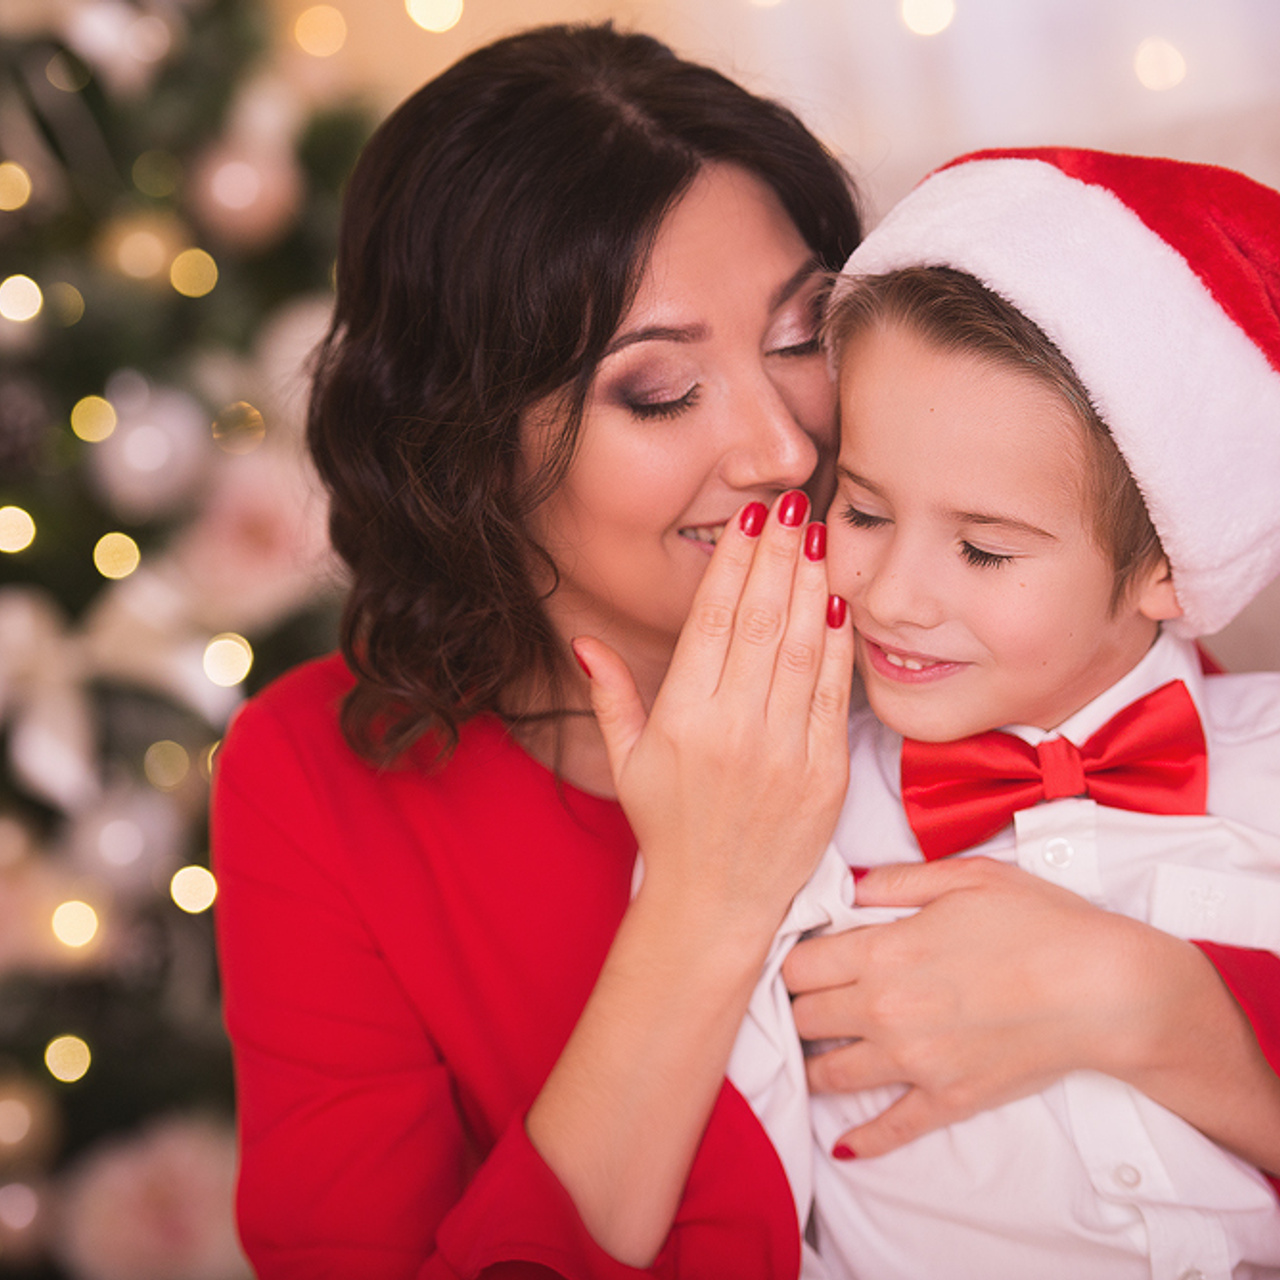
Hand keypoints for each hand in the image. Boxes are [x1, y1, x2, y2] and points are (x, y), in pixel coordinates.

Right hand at [574, 492, 853, 933]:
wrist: (716, 905)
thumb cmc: (669, 827)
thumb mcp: (626, 761)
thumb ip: (610, 695)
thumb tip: (585, 641)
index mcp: (683, 720)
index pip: (714, 621)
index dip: (734, 564)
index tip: (749, 521)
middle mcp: (735, 729)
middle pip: (763, 620)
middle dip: (778, 554)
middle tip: (792, 504)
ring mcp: (784, 751)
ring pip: (804, 646)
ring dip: (812, 583)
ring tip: (818, 534)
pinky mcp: (824, 773)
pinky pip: (834, 693)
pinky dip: (838, 643)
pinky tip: (838, 600)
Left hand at [783, 856, 1184, 1156]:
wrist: (1105, 989)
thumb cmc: (1040, 923)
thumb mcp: (964, 877)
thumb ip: (895, 881)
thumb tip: (849, 886)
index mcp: (882, 952)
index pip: (797, 964)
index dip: (791, 958)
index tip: (799, 957)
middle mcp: (885, 1011)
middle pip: (804, 1018)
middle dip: (797, 1007)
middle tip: (804, 1001)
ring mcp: (914, 1062)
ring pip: (830, 1075)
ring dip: (815, 1064)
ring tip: (813, 1053)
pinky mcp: (948, 1099)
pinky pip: (890, 1129)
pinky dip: (862, 1139)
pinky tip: (844, 1143)